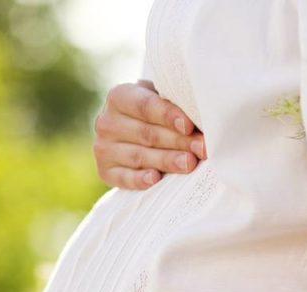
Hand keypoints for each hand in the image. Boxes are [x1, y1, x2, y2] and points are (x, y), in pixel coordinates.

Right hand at [92, 80, 206, 189]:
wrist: (128, 131)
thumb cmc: (152, 111)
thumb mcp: (158, 98)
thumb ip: (173, 102)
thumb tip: (203, 115)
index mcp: (120, 96)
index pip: (145, 106)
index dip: (168, 115)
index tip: (189, 126)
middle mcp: (107, 122)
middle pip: (147, 133)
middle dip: (178, 141)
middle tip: (202, 148)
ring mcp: (103, 148)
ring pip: (139, 156)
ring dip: (166, 161)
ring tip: (189, 164)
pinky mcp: (105, 171)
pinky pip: (123, 177)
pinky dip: (139, 179)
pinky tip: (155, 179)